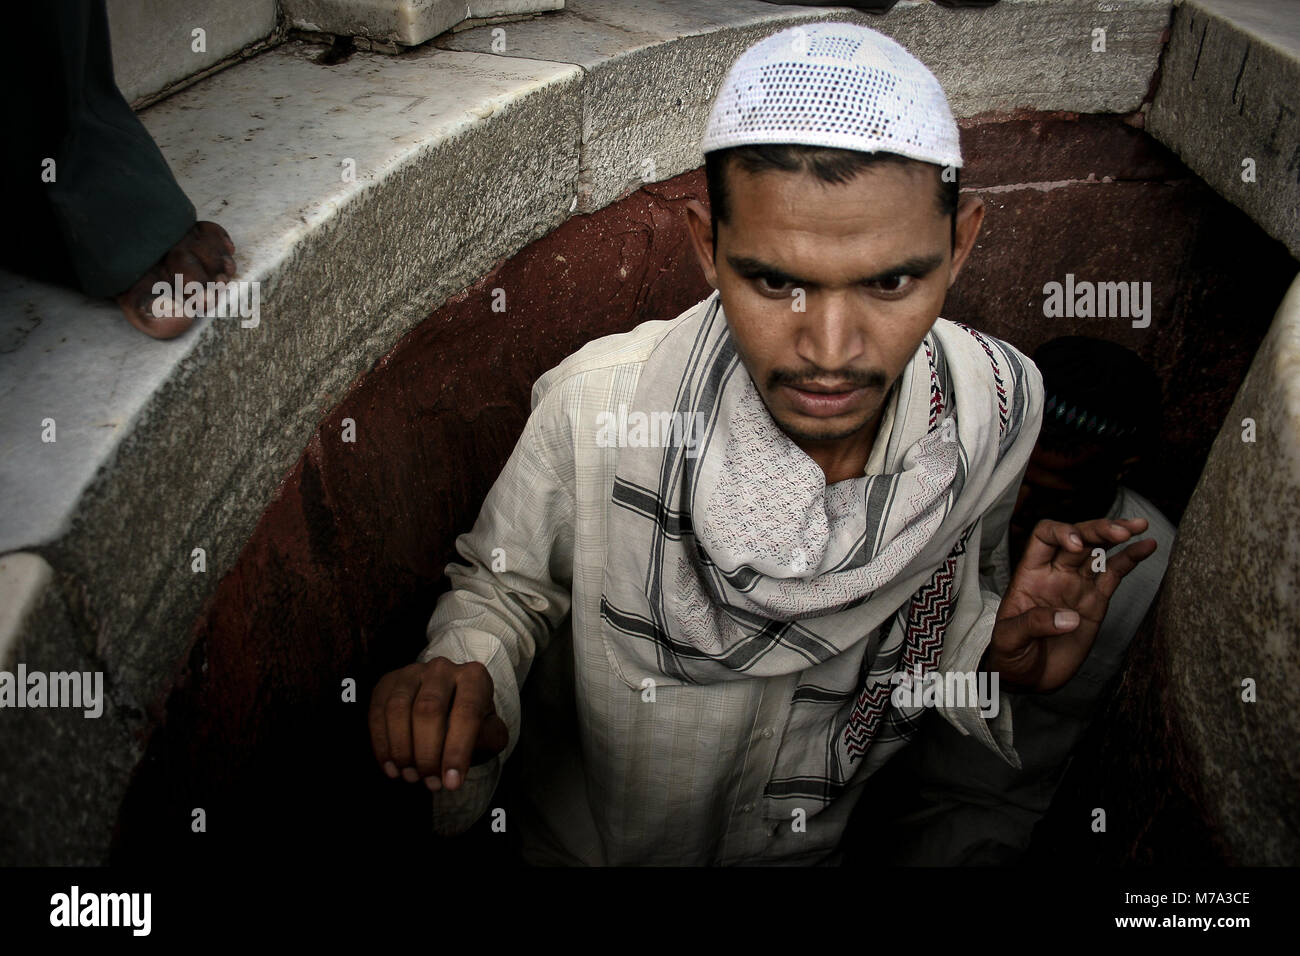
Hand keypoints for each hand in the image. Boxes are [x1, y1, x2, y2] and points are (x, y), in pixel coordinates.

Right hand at [368, 658, 508, 791]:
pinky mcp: (387, 683)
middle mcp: (441, 669)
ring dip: (401, 749)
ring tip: (411, 776)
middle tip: (430, 783)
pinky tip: (391, 767)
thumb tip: (461, 756)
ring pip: (398, 709)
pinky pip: (378, 712)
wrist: (449, 705)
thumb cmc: (471, 722)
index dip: (457, 750)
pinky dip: (382, 744)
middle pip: (428, 709)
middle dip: (427, 753)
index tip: (451, 782)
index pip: (466, 712)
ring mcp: (411, 672)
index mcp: (473, 677)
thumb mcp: (490, 732)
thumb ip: (487, 740)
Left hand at [984, 517, 1157, 692]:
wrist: (1026, 677)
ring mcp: (1077, 586)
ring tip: (1139, 526)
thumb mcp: (1009, 640)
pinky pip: (1115, 574)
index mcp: (1030, 574)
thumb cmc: (1010, 654)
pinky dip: (1131, 558)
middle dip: (1098, 530)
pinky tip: (1148, 546)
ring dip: (1117, 535)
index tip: (1077, 545)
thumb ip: (1033, 625)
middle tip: (1121, 531)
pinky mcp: (1096, 603)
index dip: (1061, 532)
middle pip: (1078, 537)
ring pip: (1099, 551)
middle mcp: (1055, 574)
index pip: (1044, 537)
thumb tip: (1068, 618)